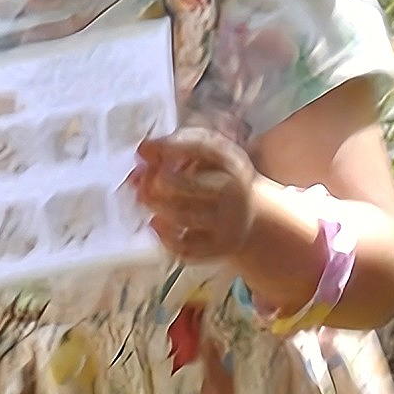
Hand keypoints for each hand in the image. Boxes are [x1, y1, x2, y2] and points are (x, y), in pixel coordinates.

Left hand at [132, 127, 258, 265]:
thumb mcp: (208, 158)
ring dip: (155, 205)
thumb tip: (143, 152)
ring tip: (144, 198)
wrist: (253, 217)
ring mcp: (229, 222)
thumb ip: (176, 150)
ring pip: (181, 215)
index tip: (144, 149)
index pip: (201, 147)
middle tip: (140, 179)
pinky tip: (156, 222)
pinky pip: (186, 247)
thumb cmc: (220, 181)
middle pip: (185, 185)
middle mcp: (234, 191)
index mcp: (232, 162)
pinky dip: (164, 236)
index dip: (168, 146)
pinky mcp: (221, 247)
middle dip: (155, 180)